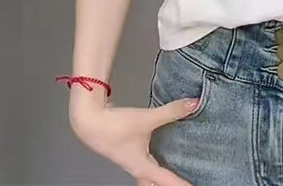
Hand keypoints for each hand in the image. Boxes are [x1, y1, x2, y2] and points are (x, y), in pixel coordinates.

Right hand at [68, 90, 199, 185]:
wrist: (88, 121)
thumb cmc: (115, 126)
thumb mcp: (146, 119)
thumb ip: (170, 112)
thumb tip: (194, 104)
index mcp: (142, 166)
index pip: (166, 180)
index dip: (180, 184)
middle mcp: (135, 167)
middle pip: (152, 184)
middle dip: (165, 185)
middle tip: (180, 182)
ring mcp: (128, 159)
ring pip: (146, 175)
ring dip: (158, 176)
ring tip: (171, 169)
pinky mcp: (125, 149)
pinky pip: (142, 162)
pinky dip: (152, 162)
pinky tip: (156, 150)